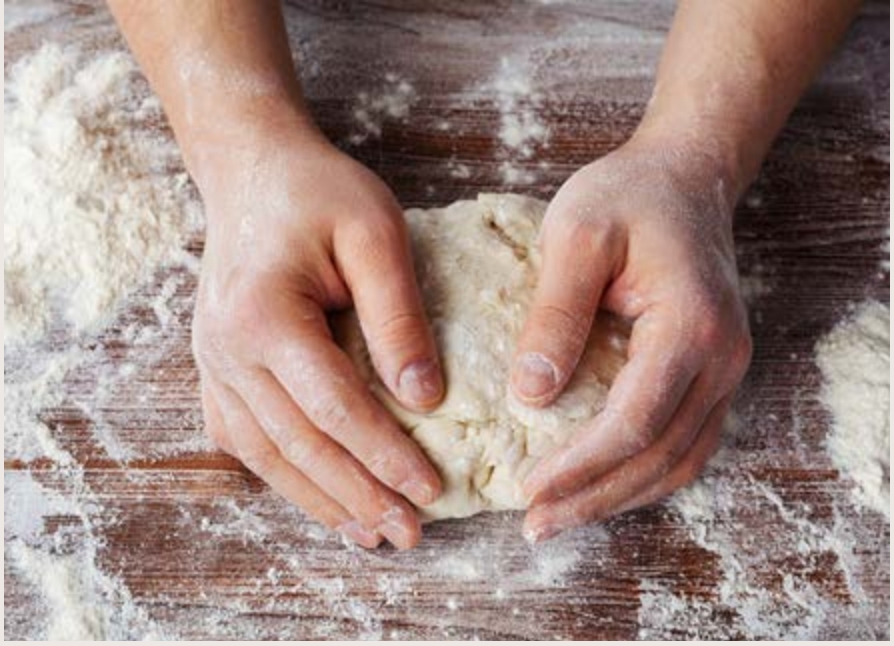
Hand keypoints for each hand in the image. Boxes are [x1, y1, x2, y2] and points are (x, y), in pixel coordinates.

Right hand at [190, 121, 443, 548]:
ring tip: (370, 533)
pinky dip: (284, 475)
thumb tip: (424, 398)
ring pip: (267, 454)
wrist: (252, 172)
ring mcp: (213, 364)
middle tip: (408, 533)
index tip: (431, 490)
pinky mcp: (216, 369)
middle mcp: (227, 351)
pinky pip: (245, 438)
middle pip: (300, 444)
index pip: (335, 407)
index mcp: (264, 316)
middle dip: (358, 495)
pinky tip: (318, 498)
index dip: (385, 454)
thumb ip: (398, 316)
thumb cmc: (319, 194)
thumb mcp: (375, 234)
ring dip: (320, 499)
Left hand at [511, 136, 751, 541]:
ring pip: (678, 461)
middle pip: (661, 457)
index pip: (635, 421)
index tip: (529, 489)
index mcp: (690, 325)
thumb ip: (555, 315)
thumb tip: (530, 396)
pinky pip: (682, 443)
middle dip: (594, 497)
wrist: (682, 177)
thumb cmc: (626, 196)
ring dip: (618, 497)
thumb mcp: (575, 236)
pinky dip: (639, 474)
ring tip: (558, 517)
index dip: (581, 465)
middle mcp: (721, 358)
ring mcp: (723, 370)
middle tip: (535, 523)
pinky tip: (596, 484)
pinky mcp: (709, 374)